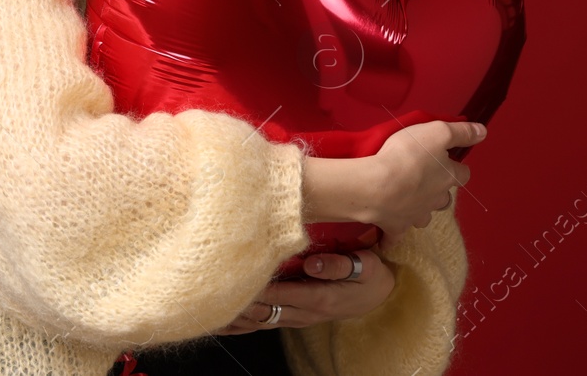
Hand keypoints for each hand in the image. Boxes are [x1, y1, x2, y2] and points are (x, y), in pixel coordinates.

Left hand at [212, 250, 393, 333]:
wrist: (380, 296)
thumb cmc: (371, 277)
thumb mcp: (366, 266)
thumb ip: (339, 265)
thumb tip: (312, 263)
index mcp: (318, 298)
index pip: (278, 293)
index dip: (254, 288)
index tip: (232, 279)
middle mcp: (305, 311)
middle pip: (263, 309)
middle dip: (236, 303)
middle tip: (208, 295)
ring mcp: (298, 316)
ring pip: (260, 320)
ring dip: (235, 317)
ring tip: (206, 312)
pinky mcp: (295, 316)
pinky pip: (264, 323)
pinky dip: (243, 324)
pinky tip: (223, 324)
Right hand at [365, 120, 480, 240]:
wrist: (377, 187)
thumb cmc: (407, 156)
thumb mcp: (436, 132)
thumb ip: (460, 132)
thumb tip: (482, 132)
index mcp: (448, 177)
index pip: (462, 174)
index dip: (457, 168)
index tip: (449, 161)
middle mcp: (436, 199)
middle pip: (445, 198)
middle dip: (438, 190)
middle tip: (423, 178)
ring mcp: (417, 215)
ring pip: (424, 215)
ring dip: (419, 209)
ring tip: (407, 199)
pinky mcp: (396, 226)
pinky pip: (396, 234)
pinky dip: (393, 233)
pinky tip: (388, 230)